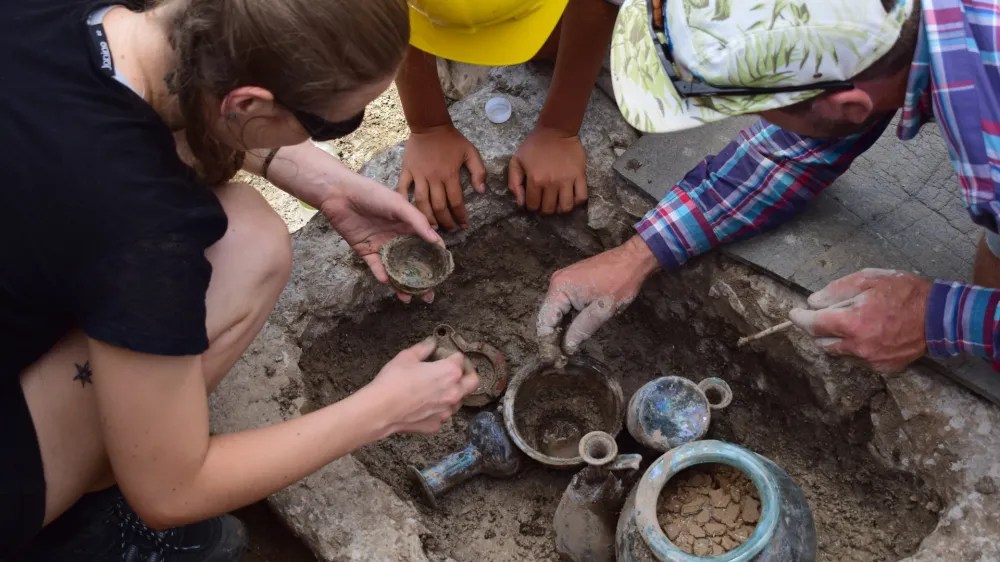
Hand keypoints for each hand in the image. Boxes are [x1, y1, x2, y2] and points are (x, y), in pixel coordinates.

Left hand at [320, 172, 442, 302]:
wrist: (340, 194)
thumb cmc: (372, 193)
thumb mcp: (398, 204)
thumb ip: (417, 221)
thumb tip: (436, 241)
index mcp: (408, 225)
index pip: (426, 244)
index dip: (435, 258)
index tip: (443, 272)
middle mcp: (397, 237)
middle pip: (412, 261)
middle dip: (420, 279)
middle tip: (428, 295)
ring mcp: (382, 245)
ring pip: (395, 268)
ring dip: (401, 283)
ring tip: (408, 297)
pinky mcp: (365, 250)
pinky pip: (376, 266)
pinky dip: (381, 274)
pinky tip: (387, 281)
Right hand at [368, 338, 479, 434]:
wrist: (380, 410)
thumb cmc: (393, 381)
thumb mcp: (406, 357)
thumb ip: (423, 349)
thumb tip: (430, 343)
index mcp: (450, 372)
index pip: (460, 359)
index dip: (450, 355)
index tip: (441, 356)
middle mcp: (453, 392)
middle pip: (472, 381)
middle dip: (467, 374)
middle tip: (453, 371)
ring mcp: (446, 411)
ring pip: (459, 400)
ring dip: (452, 393)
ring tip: (435, 389)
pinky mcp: (436, 424)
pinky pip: (442, 414)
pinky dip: (438, 408)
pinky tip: (423, 404)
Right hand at [396, 125, 486, 230]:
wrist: (429, 125)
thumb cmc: (452, 140)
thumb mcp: (471, 152)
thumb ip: (479, 171)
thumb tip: (481, 191)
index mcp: (450, 174)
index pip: (456, 201)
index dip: (460, 216)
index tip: (464, 225)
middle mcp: (434, 177)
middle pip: (438, 206)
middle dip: (445, 221)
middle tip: (449, 230)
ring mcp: (418, 175)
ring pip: (421, 202)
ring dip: (427, 217)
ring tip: (432, 227)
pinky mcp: (407, 171)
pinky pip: (402, 188)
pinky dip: (403, 201)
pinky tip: (406, 213)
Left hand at [509, 127, 586, 214]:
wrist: (555, 130)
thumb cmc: (534, 146)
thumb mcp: (516, 161)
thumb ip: (514, 183)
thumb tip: (520, 203)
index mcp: (535, 180)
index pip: (532, 206)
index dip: (531, 206)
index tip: (533, 201)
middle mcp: (551, 183)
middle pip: (549, 209)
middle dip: (545, 209)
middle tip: (545, 201)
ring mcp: (567, 180)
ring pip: (566, 207)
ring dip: (560, 209)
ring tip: (558, 202)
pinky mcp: (580, 176)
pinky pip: (582, 197)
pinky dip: (576, 202)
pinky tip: (571, 197)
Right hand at [537, 236, 659, 356]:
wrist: (633, 259)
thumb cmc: (620, 282)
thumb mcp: (602, 310)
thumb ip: (582, 329)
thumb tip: (567, 348)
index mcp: (559, 288)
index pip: (545, 322)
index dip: (548, 343)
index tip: (554, 360)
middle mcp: (556, 283)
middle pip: (547, 317)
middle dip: (552, 339)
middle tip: (560, 359)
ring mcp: (563, 281)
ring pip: (555, 312)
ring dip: (559, 330)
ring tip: (564, 350)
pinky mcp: (571, 282)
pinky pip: (563, 305)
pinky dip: (566, 320)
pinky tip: (570, 333)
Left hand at [788, 268, 932, 372]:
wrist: (940, 317)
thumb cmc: (906, 293)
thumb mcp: (870, 279)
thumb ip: (837, 290)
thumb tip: (813, 301)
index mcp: (852, 323)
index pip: (813, 325)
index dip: (800, 318)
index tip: (793, 313)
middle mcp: (858, 347)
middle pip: (822, 342)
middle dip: (818, 328)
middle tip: (825, 314)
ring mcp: (871, 360)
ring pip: (839, 352)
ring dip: (837, 338)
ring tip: (852, 321)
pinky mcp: (883, 368)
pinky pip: (858, 359)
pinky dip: (856, 347)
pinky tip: (869, 333)